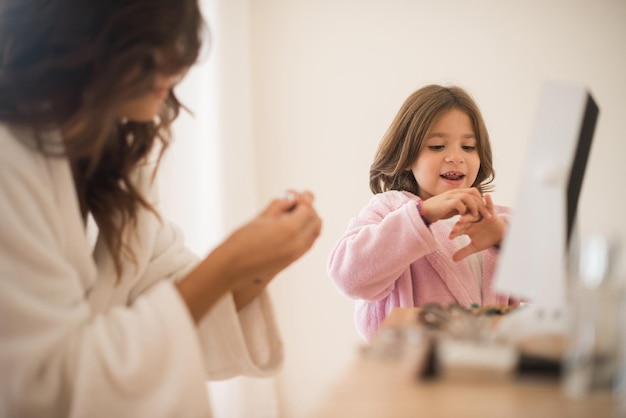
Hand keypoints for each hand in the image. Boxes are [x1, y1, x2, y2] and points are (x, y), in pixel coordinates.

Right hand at [177, 190, 321, 319]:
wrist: (232, 266)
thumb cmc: (242, 239)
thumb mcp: (261, 217)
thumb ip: (279, 205)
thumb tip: (292, 197)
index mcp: (290, 229)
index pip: (308, 209)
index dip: (301, 201)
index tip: (290, 198)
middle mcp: (297, 243)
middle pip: (316, 221)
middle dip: (308, 211)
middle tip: (293, 205)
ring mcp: (296, 254)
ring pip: (315, 233)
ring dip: (309, 222)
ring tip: (292, 216)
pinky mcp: (292, 261)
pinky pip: (308, 244)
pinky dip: (306, 233)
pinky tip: (291, 228)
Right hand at [420, 188, 490, 223]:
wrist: (423, 212)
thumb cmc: (437, 211)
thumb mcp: (452, 208)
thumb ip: (461, 206)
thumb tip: (471, 210)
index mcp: (457, 192)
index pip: (474, 191)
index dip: (481, 200)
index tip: (486, 211)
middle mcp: (454, 192)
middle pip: (474, 194)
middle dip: (482, 205)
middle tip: (488, 216)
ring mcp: (450, 196)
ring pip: (468, 197)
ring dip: (474, 207)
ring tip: (476, 217)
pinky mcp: (446, 202)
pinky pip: (459, 203)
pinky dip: (463, 210)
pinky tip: (463, 217)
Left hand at [448, 194, 505, 260]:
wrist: (499, 234)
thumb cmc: (486, 239)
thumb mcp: (475, 247)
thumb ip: (464, 252)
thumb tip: (453, 260)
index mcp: (467, 226)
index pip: (460, 228)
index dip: (455, 232)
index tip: (450, 237)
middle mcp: (472, 219)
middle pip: (465, 220)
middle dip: (461, 223)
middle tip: (456, 226)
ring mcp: (481, 215)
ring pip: (475, 213)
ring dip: (471, 214)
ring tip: (465, 216)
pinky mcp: (491, 212)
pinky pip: (489, 205)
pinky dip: (488, 201)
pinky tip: (486, 196)